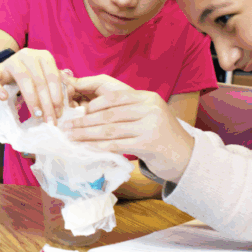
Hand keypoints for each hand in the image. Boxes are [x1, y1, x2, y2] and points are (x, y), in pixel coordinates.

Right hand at [0, 48, 67, 123]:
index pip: (53, 76)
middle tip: (49, 121)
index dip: (57, 96)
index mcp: (44, 56)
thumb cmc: (31, 78)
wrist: (8, 72)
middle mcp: (28, 55)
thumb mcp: (45, 79)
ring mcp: (11, 60)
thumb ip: (55, 88)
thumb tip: (64, 105)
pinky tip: (3, 98)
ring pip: (23, 79)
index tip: (59, 114)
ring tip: (36, 115)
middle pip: (39, 80)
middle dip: (46, 103)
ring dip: (31, 99)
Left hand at [64, 75, 195, 181]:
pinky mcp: (148, 144)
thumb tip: (88, 109)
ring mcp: (150, 125)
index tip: (74, 110)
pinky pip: (116, 144)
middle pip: (109, 113)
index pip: (113, 96)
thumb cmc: (158, 135)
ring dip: (86, 134)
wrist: (185, 156)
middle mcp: (150, 108)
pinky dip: (98, 146)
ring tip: (71, 137)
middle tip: (65, 126)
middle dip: (84, 120)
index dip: (92, 103)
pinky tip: (86, 148)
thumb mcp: (146, 115)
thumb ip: (124, 110)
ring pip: (110, 129)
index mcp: (147, 97)